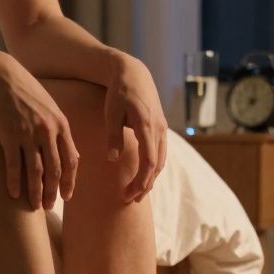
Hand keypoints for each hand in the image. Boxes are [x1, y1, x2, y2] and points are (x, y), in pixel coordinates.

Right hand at [0, 53, 78, 209]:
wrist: (1, 76)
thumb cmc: (26, 92)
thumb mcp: (50, 109)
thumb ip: (62, 132)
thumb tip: (73, 155)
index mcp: (61, 125)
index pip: (71, 160)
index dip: (70, 181)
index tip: (67, 197)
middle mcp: (47, 131)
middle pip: (55, 170)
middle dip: (53, 192)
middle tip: (50, 207)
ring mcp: (28, 133)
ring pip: (36, 171)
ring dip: (35, 192)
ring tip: (34, 207)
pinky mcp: (8, 134)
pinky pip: (13, 165)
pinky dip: (14, 181)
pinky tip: (13, 194)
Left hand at [104, 54, 167, 201]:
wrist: (133, 73)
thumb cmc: (118, 92)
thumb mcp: (111, 112)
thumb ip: (112, 136)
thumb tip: (112, 159)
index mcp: (146, 125)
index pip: (149, 160)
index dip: (142, 180)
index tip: (130, 194)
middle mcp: (159, 128)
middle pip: (157, 165)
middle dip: (145, 185)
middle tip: (130, 200)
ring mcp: (162, 128)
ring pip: (161, 160)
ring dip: (150, 179)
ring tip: (137, 194)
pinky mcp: (161, 128)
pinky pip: (161, 153)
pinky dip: (154, 168)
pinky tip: (144, 177)